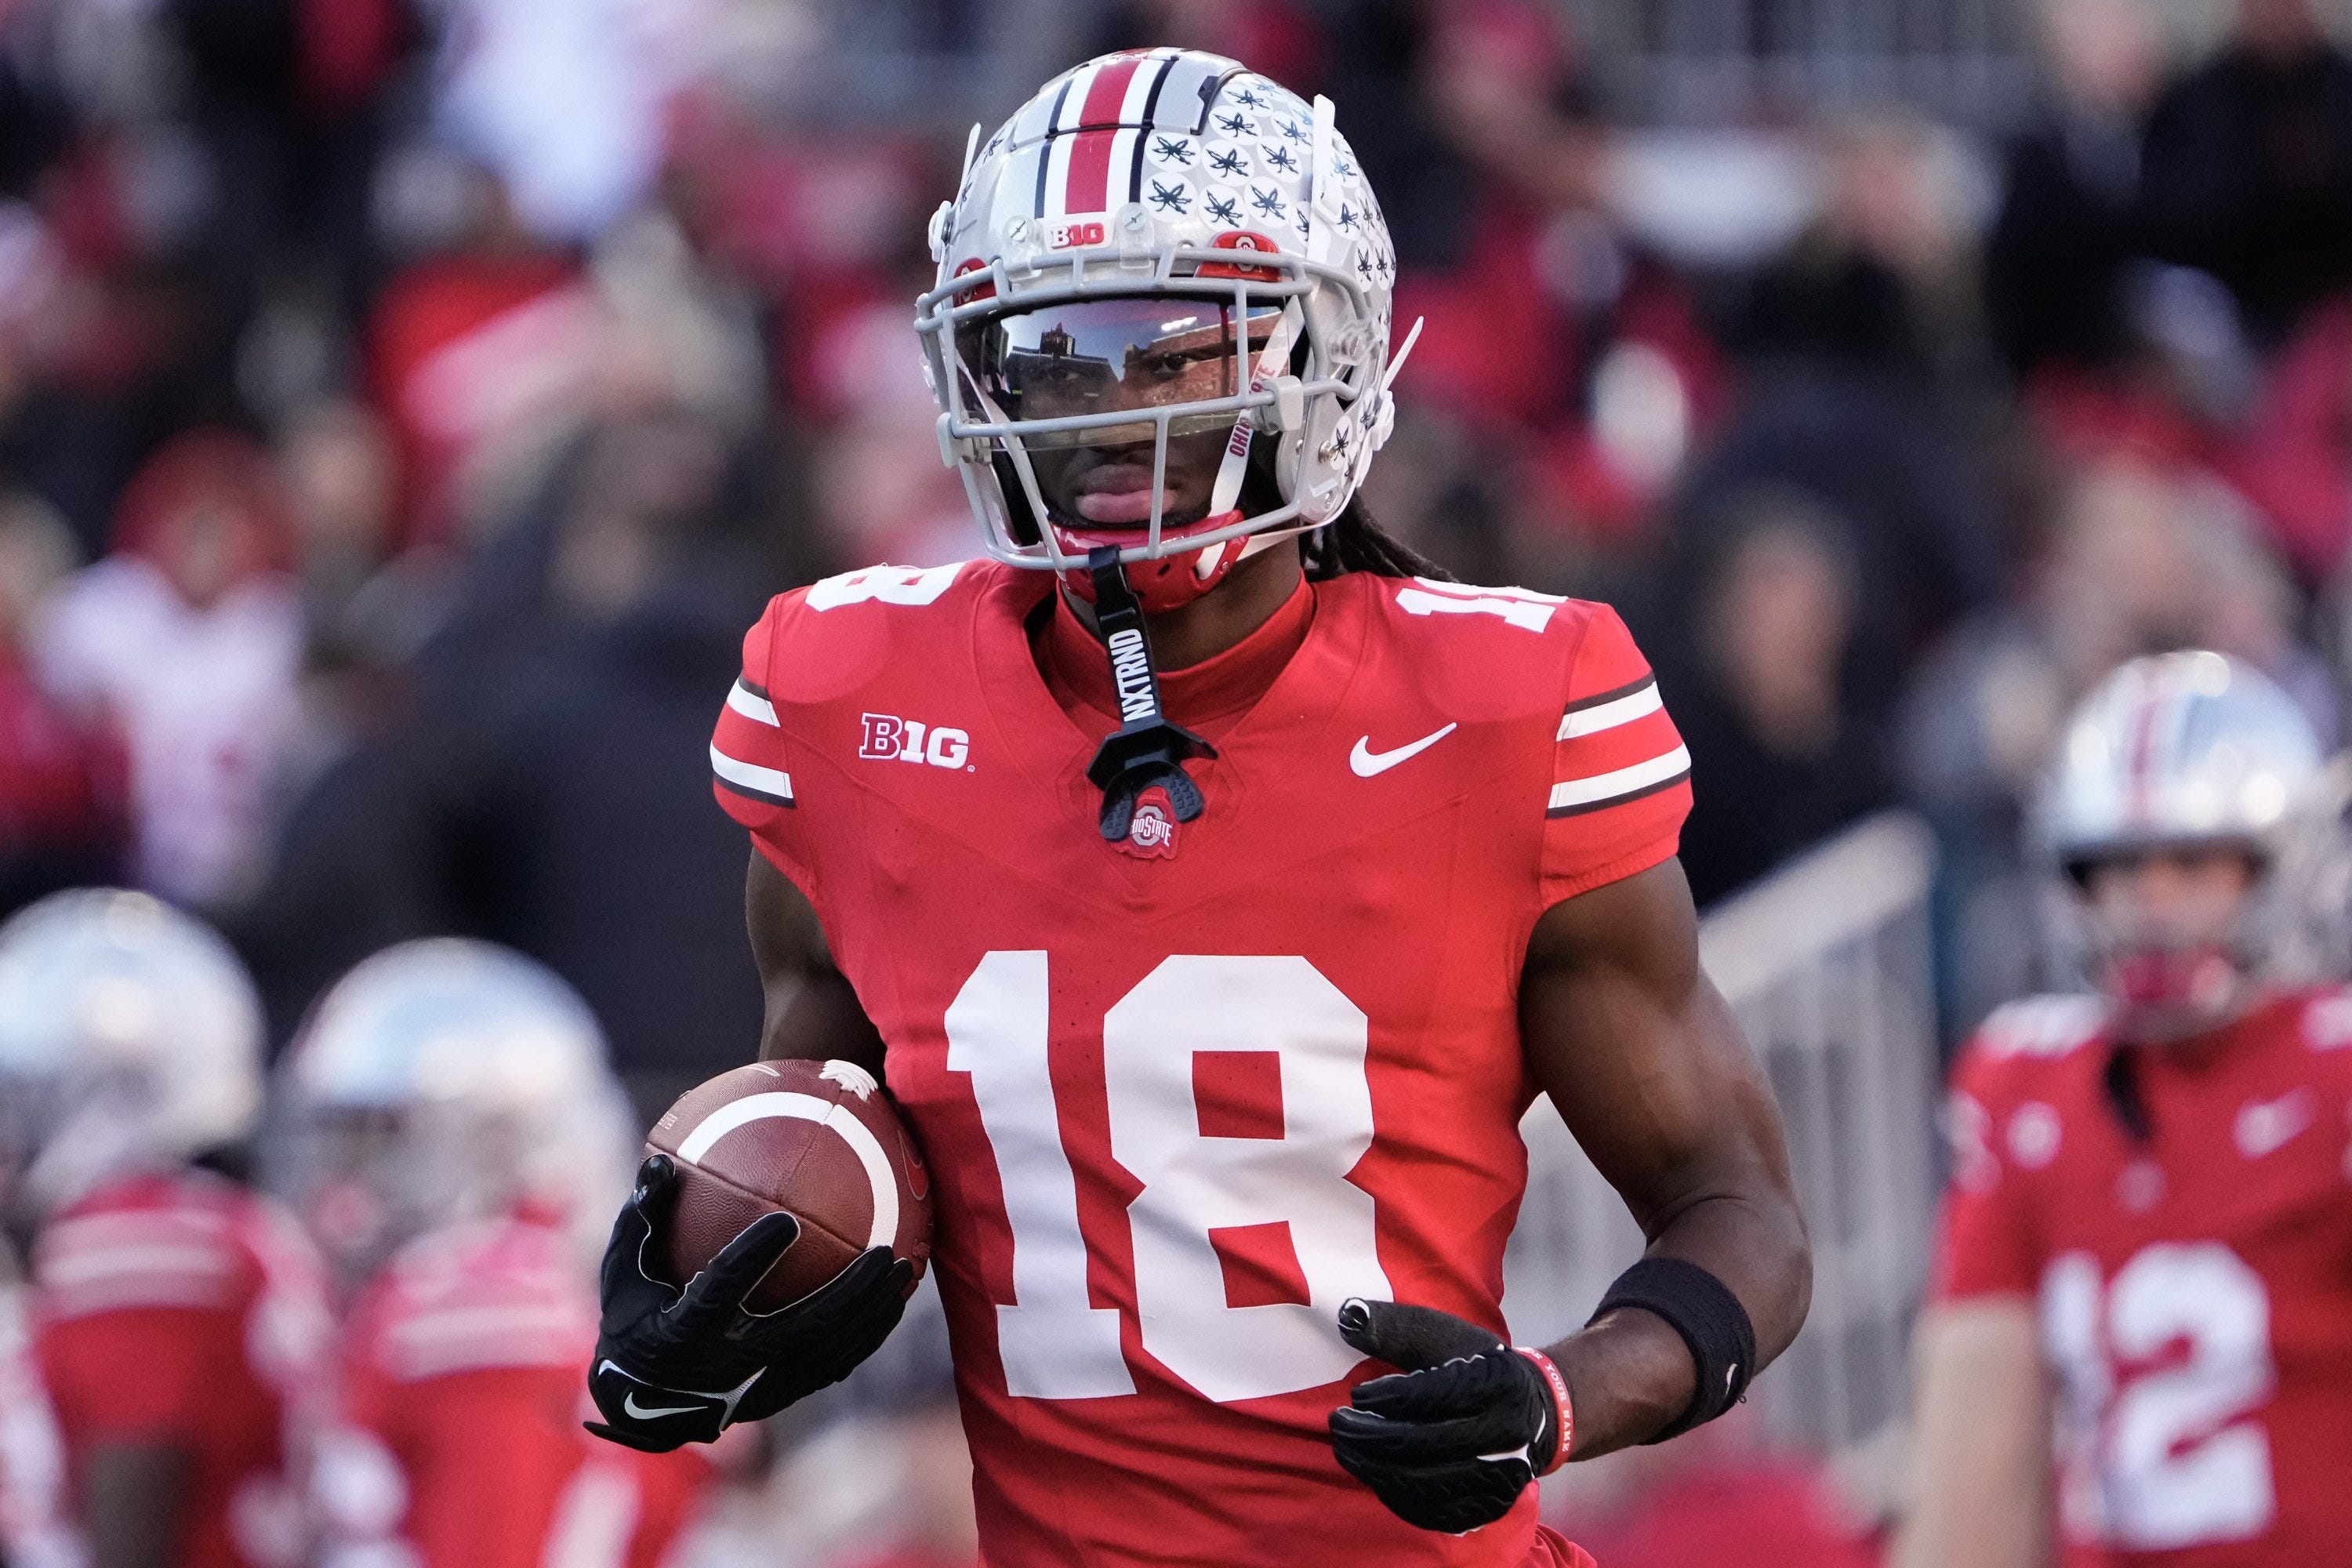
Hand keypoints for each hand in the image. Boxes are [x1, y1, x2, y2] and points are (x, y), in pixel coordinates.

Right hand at [584, 1155, 912, 1452]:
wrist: (642, 1402)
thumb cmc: (634, 1315)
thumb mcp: (623, 1270)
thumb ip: (641, 1217)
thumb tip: (660, 1161)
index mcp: (680, 1332)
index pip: (718, 1292)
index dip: (750, 1259)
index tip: (784, 1220)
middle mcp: (724, 1364)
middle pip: (796, 1332)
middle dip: (844, 1295)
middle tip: (880, 1251)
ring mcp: (756, 1387)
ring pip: (825, 1355)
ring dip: (869, 1314)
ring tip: (903, 1268)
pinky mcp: (779, 1396)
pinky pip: (834, 1366)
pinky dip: (867, 1334)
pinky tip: (894, 1299)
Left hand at [1326, 1299, 1564, 1533]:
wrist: (1533, 1411)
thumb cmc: (1477, 1366)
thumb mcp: (1443, 1335)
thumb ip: (1395, 1328)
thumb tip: (1346, 1318)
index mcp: (1498, 1383)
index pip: (1434, 1396)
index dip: (1387, 1399)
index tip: (1356, 1396)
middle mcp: (1506, 1434)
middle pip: (1425, 1445)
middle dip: (1371, 1438)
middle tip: (1339, 1425)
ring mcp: (1503, 1477)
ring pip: (1427, 1486)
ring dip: (1376, 1471)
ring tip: (1347, 1450)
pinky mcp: (1492, 1507)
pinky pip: (1436, 1515)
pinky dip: (1399, 1499)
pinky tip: (1375, 1476)